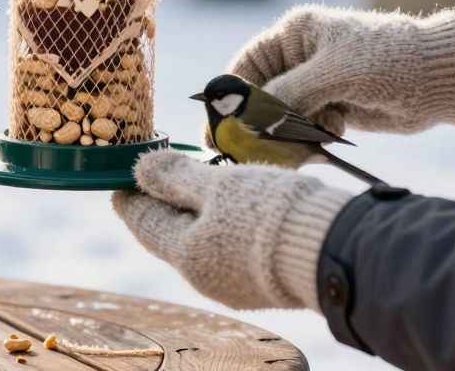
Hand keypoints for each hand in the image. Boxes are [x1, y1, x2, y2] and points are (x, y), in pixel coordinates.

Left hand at [114, 149, 351, 309]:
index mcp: (185, 254)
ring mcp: (233, 286)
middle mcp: (204, 278)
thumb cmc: (268, 213)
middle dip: (162, 204)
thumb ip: (176, 177)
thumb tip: (140, 168)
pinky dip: (218, 227)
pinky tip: (229, 209)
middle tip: (157, 176)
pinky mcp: (261, 284)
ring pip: (200, 244)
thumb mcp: (217, 185)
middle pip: (170, 235)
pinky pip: (226, 251)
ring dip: (192, 214)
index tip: (123, 178)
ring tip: (193, 186)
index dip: (131, 196)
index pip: (143, 223)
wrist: (331, 250)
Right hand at [229, 5, 454, 135]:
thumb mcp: (334, 72)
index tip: (219, 127)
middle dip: (258, 122)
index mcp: (293, 34)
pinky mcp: (330, 108)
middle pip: (259, 96)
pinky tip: (333, 132)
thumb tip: (249, 117)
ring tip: (306, 139)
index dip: (230, 96)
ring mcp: (314, 85)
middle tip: (249, 150)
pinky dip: (311, 138)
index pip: (245, 66)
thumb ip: (289, 92)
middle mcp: (298, 58)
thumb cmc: (388, 60)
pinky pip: (304, 129)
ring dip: (288, 133)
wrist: (440, 80)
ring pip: (280, 118)